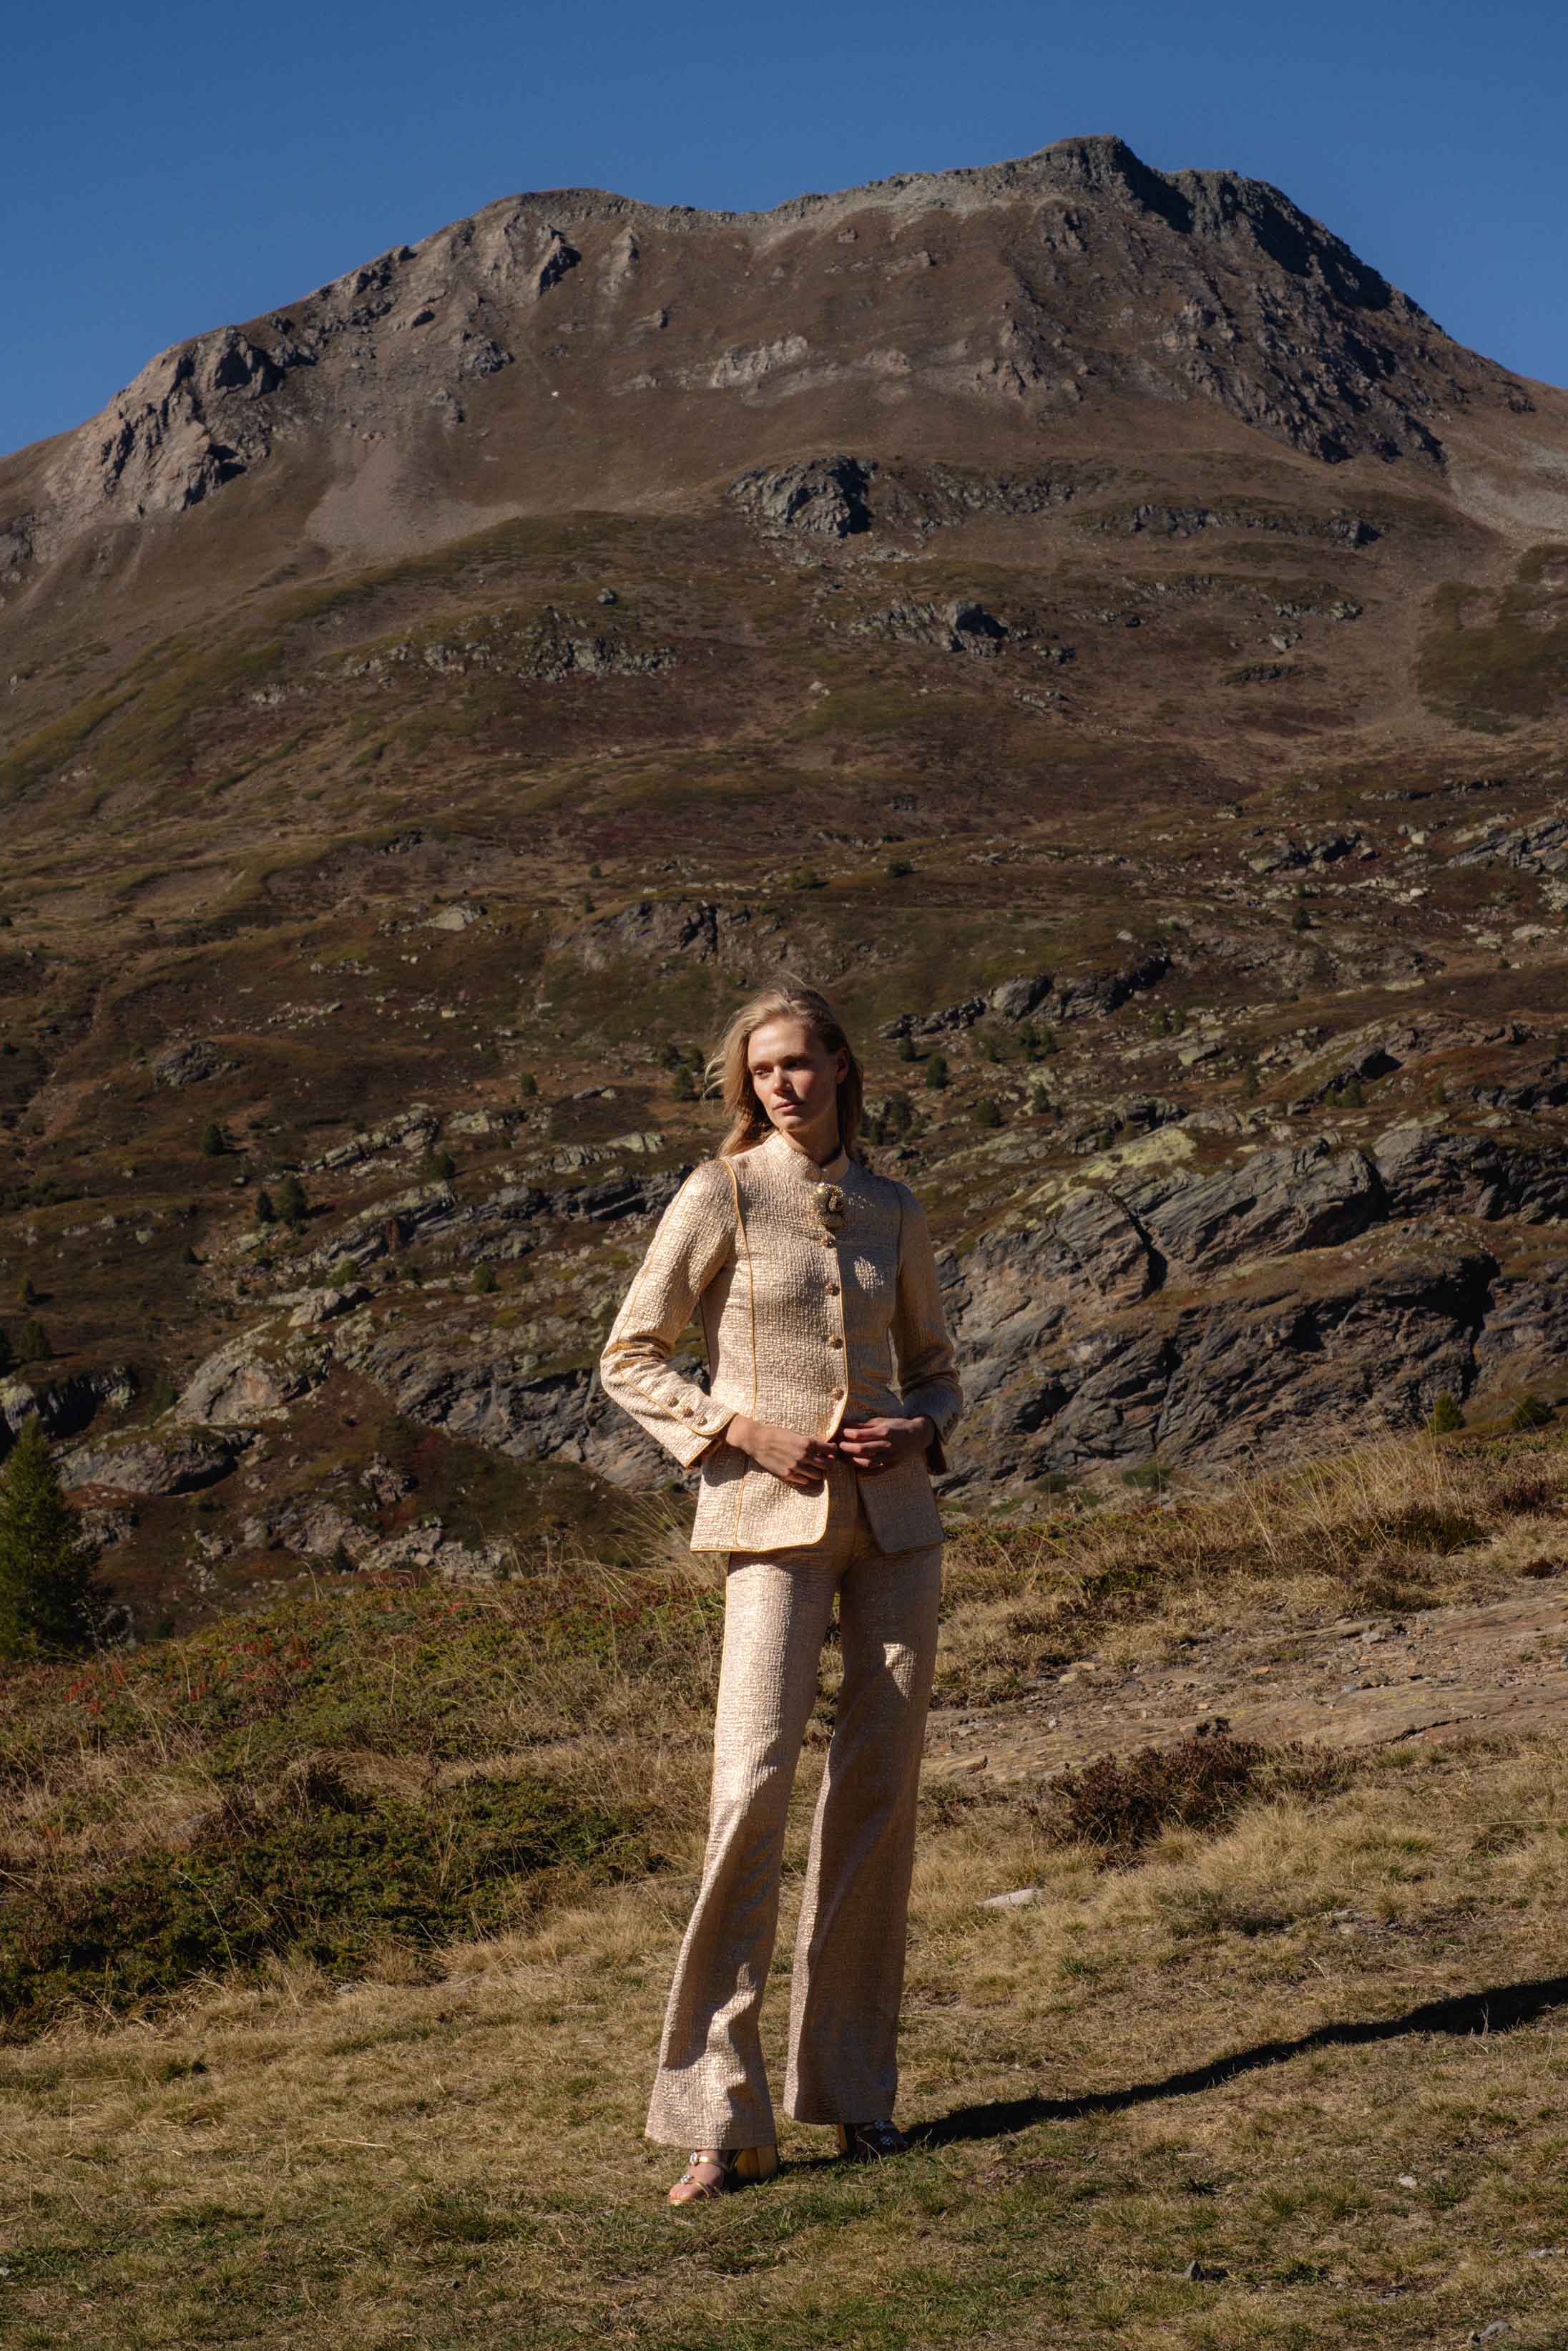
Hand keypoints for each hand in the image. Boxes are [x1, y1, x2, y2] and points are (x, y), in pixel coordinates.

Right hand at [723, 1415, 837, 1489]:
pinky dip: (807, 1478)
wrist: (757, 1440)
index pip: (830, 1450)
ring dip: (819, 1472)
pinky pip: (804, 1481)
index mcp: (807, 1442)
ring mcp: (795, 1467)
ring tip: (815, 1468)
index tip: (831, 1450)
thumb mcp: (795, 1433)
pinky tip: (804, 1472)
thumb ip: (809, 1442)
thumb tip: (822, 1448)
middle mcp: (803, 1456)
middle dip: (829, 1463)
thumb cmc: (776, 1433)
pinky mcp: (787, 1474)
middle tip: (826, 1460)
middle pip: (827, 1465)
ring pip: (817, 1475)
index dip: (833, 1450)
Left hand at [834, 1415, 933, 1476]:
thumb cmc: (897, 1426)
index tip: (838, 1432)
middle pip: (861, 1449)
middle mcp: (887, 1445)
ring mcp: (890, 1457)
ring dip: (852, 1462)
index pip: (859, 1434)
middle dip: (846, 1448)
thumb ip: (863, 1425)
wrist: (917, 1436)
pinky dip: (864, 1472)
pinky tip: (855, 1468)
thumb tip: (845, 1424)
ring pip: (867, 1463)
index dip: (846, 1434)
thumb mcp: (881, 1421)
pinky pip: (875, 1472)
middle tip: (837, 1446)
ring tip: (843, 1458)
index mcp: (884, 1432)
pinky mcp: (892, 1465)